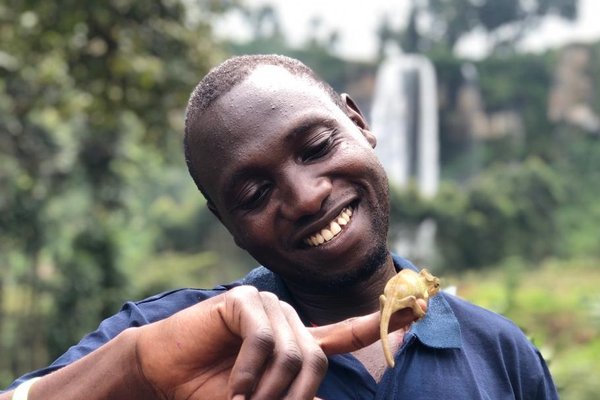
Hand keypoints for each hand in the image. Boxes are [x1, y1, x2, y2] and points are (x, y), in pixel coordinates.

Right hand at [134, 285, 425, 399]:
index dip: (384, 324)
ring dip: (267, 392)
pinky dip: (250, 373)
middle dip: (292, 398)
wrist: (164, 375)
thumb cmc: (210, 391)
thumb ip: (294, 398)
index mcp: (297, 342)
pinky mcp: (244, 301)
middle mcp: (288, 320)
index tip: (421, 308)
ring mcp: (267, 306)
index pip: (347, 332)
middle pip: (317, 359)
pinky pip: (265, 339)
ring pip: (294, 352)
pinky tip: (232, 388)